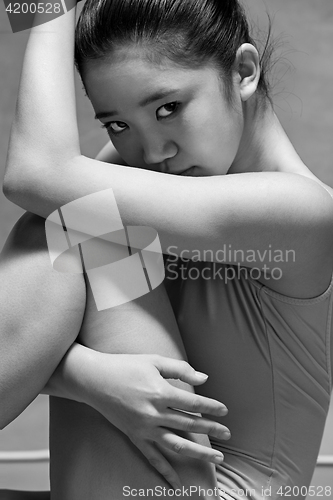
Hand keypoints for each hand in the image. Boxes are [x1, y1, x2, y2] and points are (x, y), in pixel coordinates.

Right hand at [84, 353, 229, 488]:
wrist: (95, 380)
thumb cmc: (126, 366)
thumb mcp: (154, 360)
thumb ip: (180, 369)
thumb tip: (204, 378)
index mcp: (160, 392)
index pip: (193, 403)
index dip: (211, 407)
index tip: (224, 410)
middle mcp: (154, 414)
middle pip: (189, 424)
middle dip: (211, 429)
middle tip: (228, 434)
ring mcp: (144, 428)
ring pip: (176, 444)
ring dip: (198, 452)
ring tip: (216, 457)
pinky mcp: (134, 436)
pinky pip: (152, 457)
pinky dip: (165, 471)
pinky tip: (177, 483)